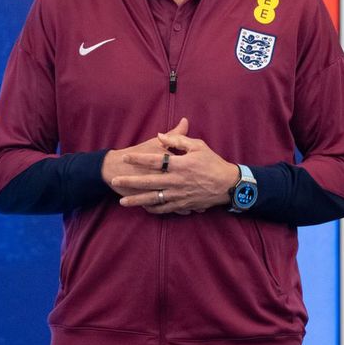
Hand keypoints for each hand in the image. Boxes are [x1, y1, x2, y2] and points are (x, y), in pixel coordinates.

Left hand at [110, 118, 237, 214]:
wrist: (229, 185)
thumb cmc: (213, 163)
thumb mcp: (198, 146)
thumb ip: (178, 139)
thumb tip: (160, 135)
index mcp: (180, 164)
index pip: (155, 160)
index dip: (138, 158)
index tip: (125, 157)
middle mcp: (177, 180)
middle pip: (148, 181)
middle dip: (130, 181)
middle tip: (114, 181)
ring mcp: (179, 194)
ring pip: (154, 199)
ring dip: (137, 200)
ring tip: (122, 201)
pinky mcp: (183, 204)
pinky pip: (165, 208)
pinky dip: (153, 209)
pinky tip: (143, 208)